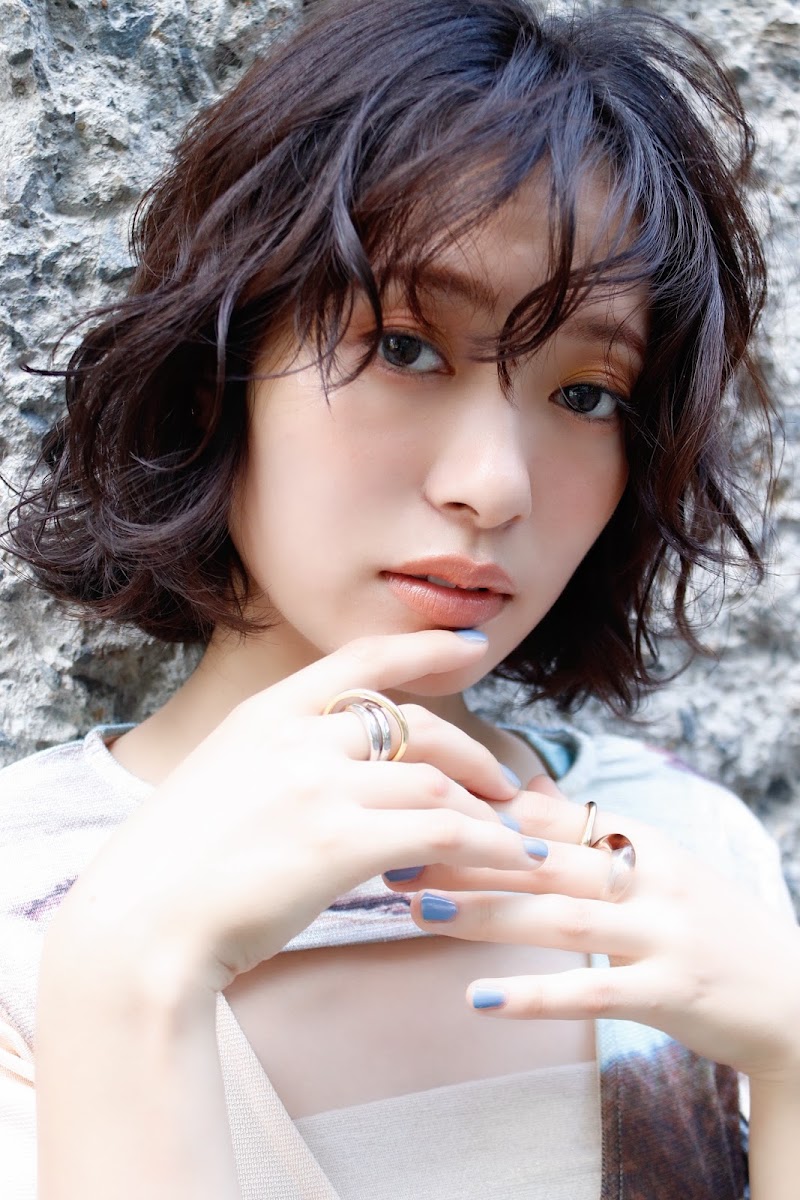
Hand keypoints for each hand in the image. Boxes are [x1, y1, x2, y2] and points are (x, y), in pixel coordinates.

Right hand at [51, 631, 543, 993]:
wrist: (138, 925)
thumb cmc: (174, 867)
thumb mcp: (220, 780)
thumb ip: (279, 761)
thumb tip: (339, 771)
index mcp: (265, 713)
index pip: (361, 660)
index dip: (424, 647)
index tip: (472, 645)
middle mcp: (298, 736)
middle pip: (416, 725)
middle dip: (471, 752)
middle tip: (502, 782)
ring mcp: (320, 785)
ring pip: (436, 783)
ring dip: (485, 811)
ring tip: (512, 836)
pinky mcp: (341, 841)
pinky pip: (442, 832)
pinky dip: (488, 846)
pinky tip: (510, 862)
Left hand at [385, 773, 799, 1082]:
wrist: (791, 997)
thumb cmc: (705, 926)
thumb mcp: (656, 865)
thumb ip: (589, 832)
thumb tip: (519, 791)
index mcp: (640, 840)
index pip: (547, 815)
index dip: (478, 812)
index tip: (414, 812)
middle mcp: (650, 876)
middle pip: (543, 859)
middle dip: (464, 857)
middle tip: (395, 858)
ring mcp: (663, 931)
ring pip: (560, 917)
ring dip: (484, 913)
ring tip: (419, 911)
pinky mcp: (671, 990)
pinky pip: (595, 990)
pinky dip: (536, 994)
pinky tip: (480, 998)